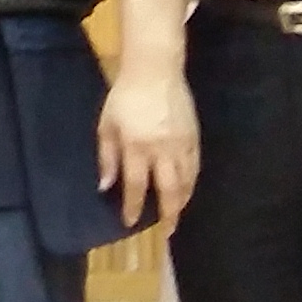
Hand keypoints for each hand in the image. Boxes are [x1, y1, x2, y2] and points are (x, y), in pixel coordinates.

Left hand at [96, 67, 199, 230]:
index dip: (133, 207)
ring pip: (186, 181)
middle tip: (167, 231)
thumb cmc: (124, 96)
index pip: (136, 185)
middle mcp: (161, 149)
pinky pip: (196, 167)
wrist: (155, 70)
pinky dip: (192, 182)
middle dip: (168, 214)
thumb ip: (107, 157)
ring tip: (177, 214)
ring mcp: (181, 143)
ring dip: (183, 201)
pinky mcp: (194, 136)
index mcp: (136, 146)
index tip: (130, 222)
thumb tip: (105, 186)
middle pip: (168, 190)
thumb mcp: (106, 125)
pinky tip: (188, 190)